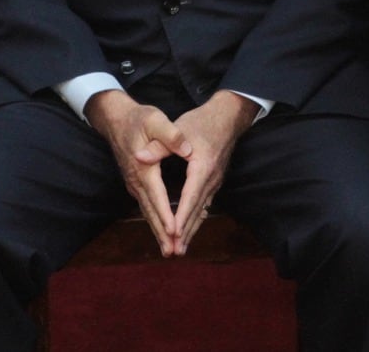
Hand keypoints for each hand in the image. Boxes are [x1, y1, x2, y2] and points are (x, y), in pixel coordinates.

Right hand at [84, 90, 191, 256]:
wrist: (115, 119)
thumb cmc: (138, 119)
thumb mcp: (155, 120)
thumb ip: (171, 135)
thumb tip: (186, 148)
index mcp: (143, 168)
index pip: (157, 196)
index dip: (166, 215)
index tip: (175, 232)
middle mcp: (136, 181)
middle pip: (151, 211)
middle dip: (162, 233)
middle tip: (173, 252)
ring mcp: (134, 184)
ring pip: (147, 212)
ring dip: (158, 231)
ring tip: (169, 249)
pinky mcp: (135, 183)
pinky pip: (146, 207)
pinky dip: (155, 221)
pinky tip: (162, 231)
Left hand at [168, 91, 256, 251]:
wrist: (228, 117)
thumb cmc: (202, 121)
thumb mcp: (180, 128)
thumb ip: (160, 145)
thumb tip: (140, 156)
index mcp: (203, 167)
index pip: (191, 196)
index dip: (182, 215)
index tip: (173, 233)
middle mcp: (212, 179)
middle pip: (198, 210)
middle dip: (186, 232)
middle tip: (174, 252)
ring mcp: (215, 182)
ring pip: (202, 211)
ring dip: (191, 230)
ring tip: (181, 249)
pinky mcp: (214, 181)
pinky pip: (204, 205)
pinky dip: (196, 220)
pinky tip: (190, 230)